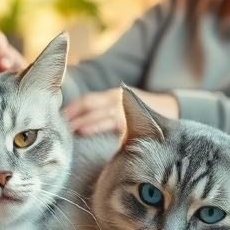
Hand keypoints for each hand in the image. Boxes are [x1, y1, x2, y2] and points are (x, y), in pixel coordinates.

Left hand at [64, 88, 179, 135]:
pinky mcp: (139, 119)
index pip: (87, 100)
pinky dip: (104, 127)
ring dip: (87, 121)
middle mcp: (118, 99)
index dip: (71, 108)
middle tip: (58, 125)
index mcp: (112, 96)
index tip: (56, 117)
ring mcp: (129, 108)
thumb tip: (78, 127)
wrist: (173, 108)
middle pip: (91, 105)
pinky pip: (119, 124)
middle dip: (74, 115)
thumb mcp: (120, 107)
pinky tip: (89, 133)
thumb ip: (103, 114)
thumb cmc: (142, 113)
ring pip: (103, 113)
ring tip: (73, 130)